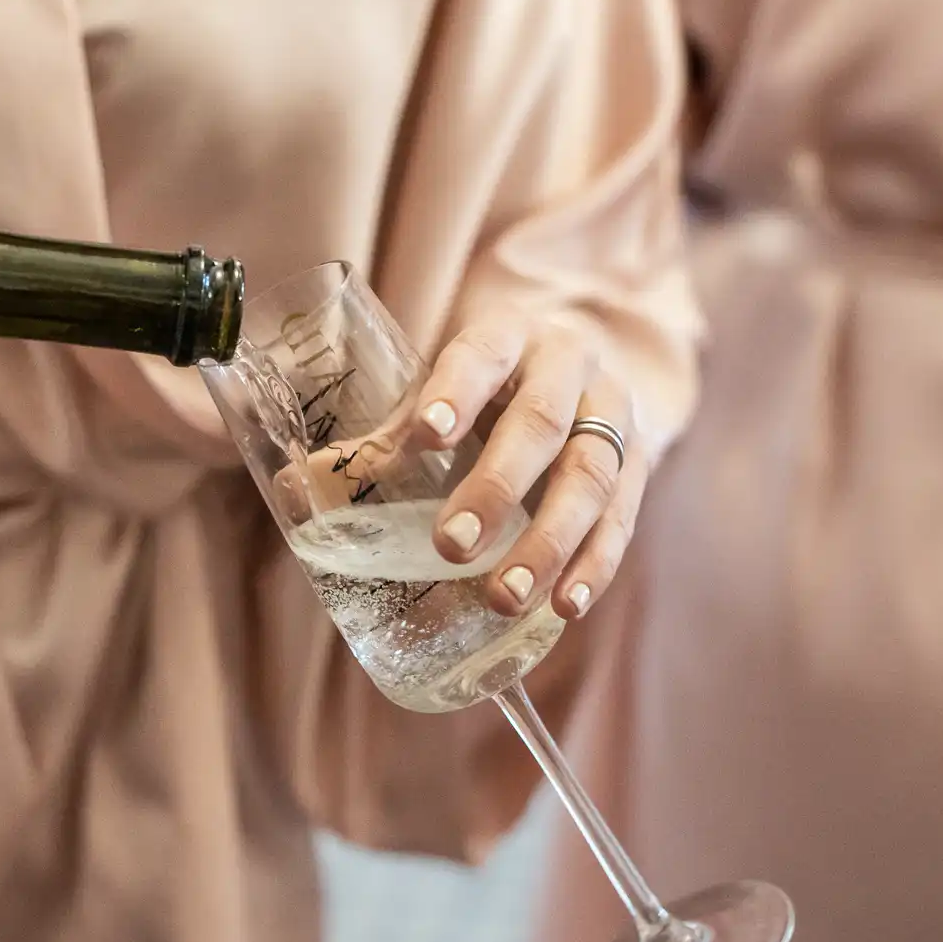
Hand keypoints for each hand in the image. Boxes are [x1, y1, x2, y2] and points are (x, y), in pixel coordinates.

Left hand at [414, 314, 648, 619]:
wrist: (582, 371)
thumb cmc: (489, 388)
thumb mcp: (445, 392)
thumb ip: (389, 436)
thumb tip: (302, 488)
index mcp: (509, 336)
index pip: (481, 356)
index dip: (456, 393)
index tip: (425, 434)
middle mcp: (569, 367)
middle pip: (541, 424)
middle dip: (497, 488)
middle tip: (450, 545)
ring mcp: (612, 416)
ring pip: (590, 477)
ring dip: (548, 542)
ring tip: (504, 596)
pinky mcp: (640, 465)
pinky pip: (622, 518)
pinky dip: (594, 565)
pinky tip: (564, 605)